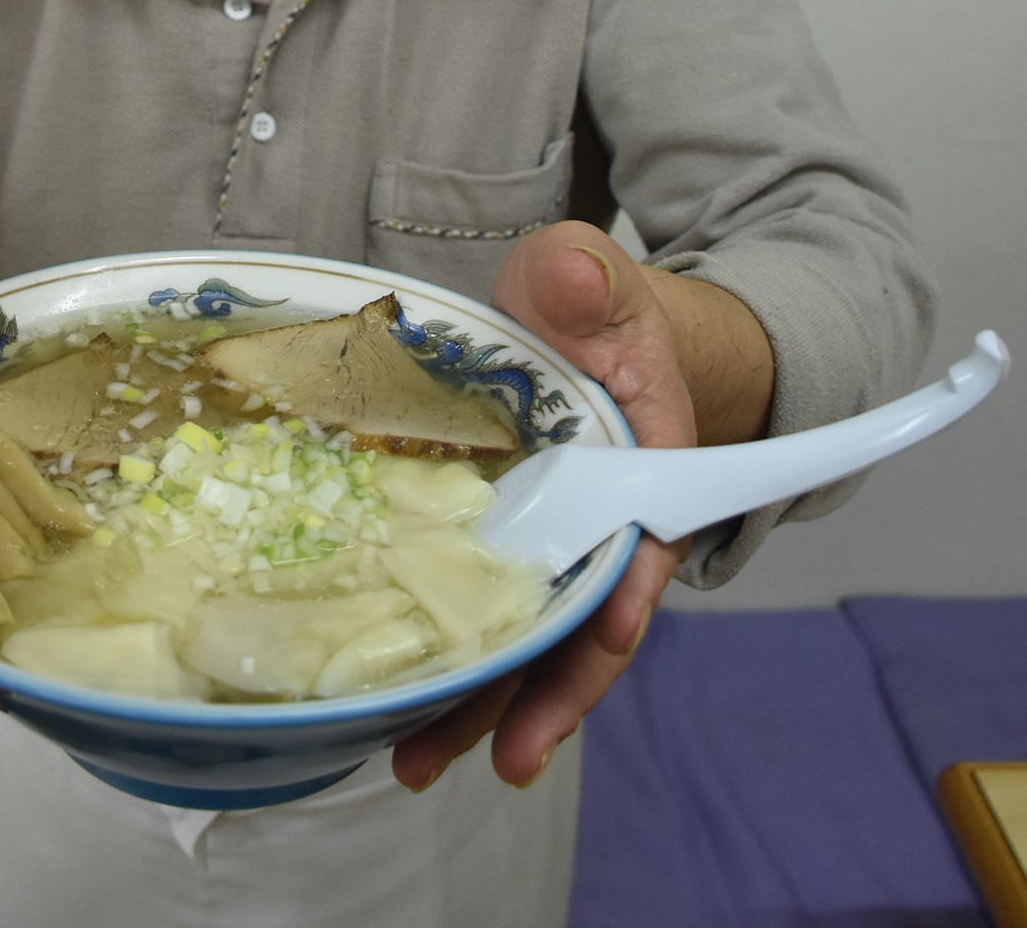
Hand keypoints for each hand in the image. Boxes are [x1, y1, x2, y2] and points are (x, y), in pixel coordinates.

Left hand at [390, 220, 704, 789]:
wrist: (579, 334)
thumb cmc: (590, 310)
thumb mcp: (593, 277)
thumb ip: (588, 279)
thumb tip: (571, 275)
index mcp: (640, 463)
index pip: (641, 538)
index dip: (622, 592)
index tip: (604, 640)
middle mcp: (598, 525)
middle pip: (579, 621)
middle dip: (542, 694)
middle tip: (497, 760)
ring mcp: (547, 547)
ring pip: (525, 639)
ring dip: (482, 706)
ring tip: (417, 765)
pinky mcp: (500, 553)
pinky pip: (480, 618)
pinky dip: (451, 666)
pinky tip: (400, 711)